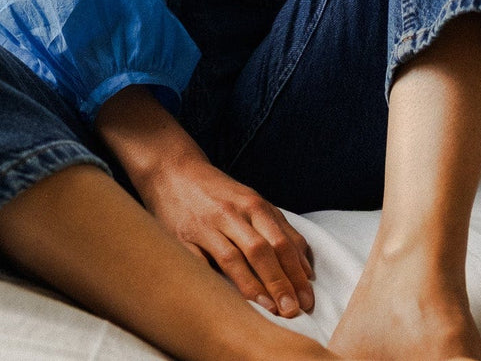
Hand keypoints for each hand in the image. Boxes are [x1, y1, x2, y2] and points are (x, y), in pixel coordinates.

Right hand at [137, 153, 314, 317]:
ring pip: (233, 259)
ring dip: (254, 287)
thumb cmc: (218, 192)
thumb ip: (278, 227)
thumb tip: (304, 266)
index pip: (281, 241)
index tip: (308, 298)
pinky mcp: (181, 238)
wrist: (172, 170)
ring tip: (270, 310)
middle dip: (280, 283)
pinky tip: (227, 302)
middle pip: (261, 250)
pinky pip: (199, 264)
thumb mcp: (251, 200)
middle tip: (294, 311)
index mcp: (252, 204)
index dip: (296, 271)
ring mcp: (205, 226)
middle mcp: (231, 213)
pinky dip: (214, 283)